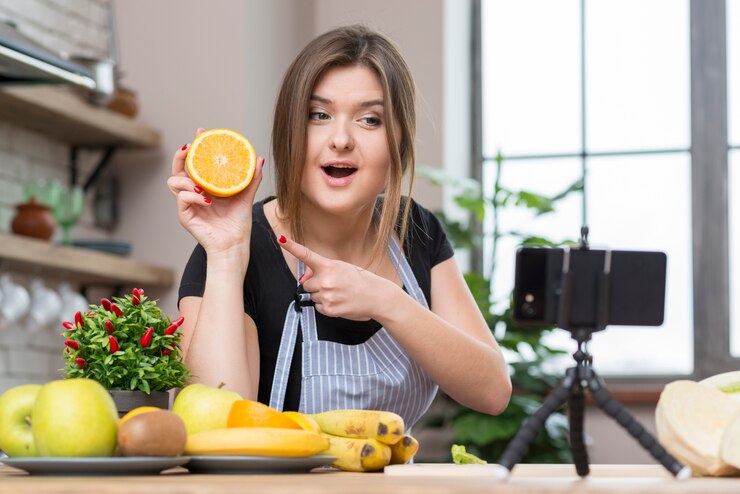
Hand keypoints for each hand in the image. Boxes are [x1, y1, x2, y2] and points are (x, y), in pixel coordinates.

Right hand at [167, 128, 263, 256]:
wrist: (235, 245)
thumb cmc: (238, 223)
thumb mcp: (246, 196)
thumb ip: (251, 178)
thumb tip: (259, 158)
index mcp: (204, 186)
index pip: (195, 162)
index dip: (195, 146)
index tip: (201, 131)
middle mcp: (192, 193)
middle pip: (177, 169)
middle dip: (180, 155)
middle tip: (190, 147)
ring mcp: (187, 204)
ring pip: (173, 182)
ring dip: (186, 179)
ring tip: (201, 184)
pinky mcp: (185, 216)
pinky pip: (182, 200)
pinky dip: (192, 196)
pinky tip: (206, 199)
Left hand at [278, 236, 393, 320]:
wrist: (376, 297)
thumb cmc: (360, 280)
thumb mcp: (342, 268)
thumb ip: (321, 270)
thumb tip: (303, 278)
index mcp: (329, 266)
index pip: (306, 255)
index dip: (292, 247)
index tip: (280, 239)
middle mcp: (326, 280)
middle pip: (306, 283)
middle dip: (315, 284)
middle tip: (333, 285)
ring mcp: (327, 295)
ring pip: (312, 295)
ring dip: (321, 295)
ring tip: (339, 294)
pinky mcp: (329, 309)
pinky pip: (318, 307)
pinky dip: (326, 305)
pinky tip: (339, 302)